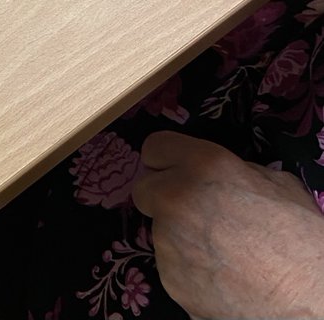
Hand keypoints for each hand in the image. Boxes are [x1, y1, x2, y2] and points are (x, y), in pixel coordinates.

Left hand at [132, 131, 323, 318]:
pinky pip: (172, 265)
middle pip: (144, 189)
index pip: (155, 147)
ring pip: (160, 231)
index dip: (167, 160)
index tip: (176, 170)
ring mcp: (168, 242)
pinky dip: (189, 269)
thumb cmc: (302, 240)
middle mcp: (175, 198)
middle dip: (164, 197)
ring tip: (222, 251)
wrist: (311, 302)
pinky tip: (221, 276)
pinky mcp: (171, 280)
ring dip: (180, 236)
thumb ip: (236, 171)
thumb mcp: (276, 184)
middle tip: (195, 212)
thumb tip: (221, 175)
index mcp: (202, 165)